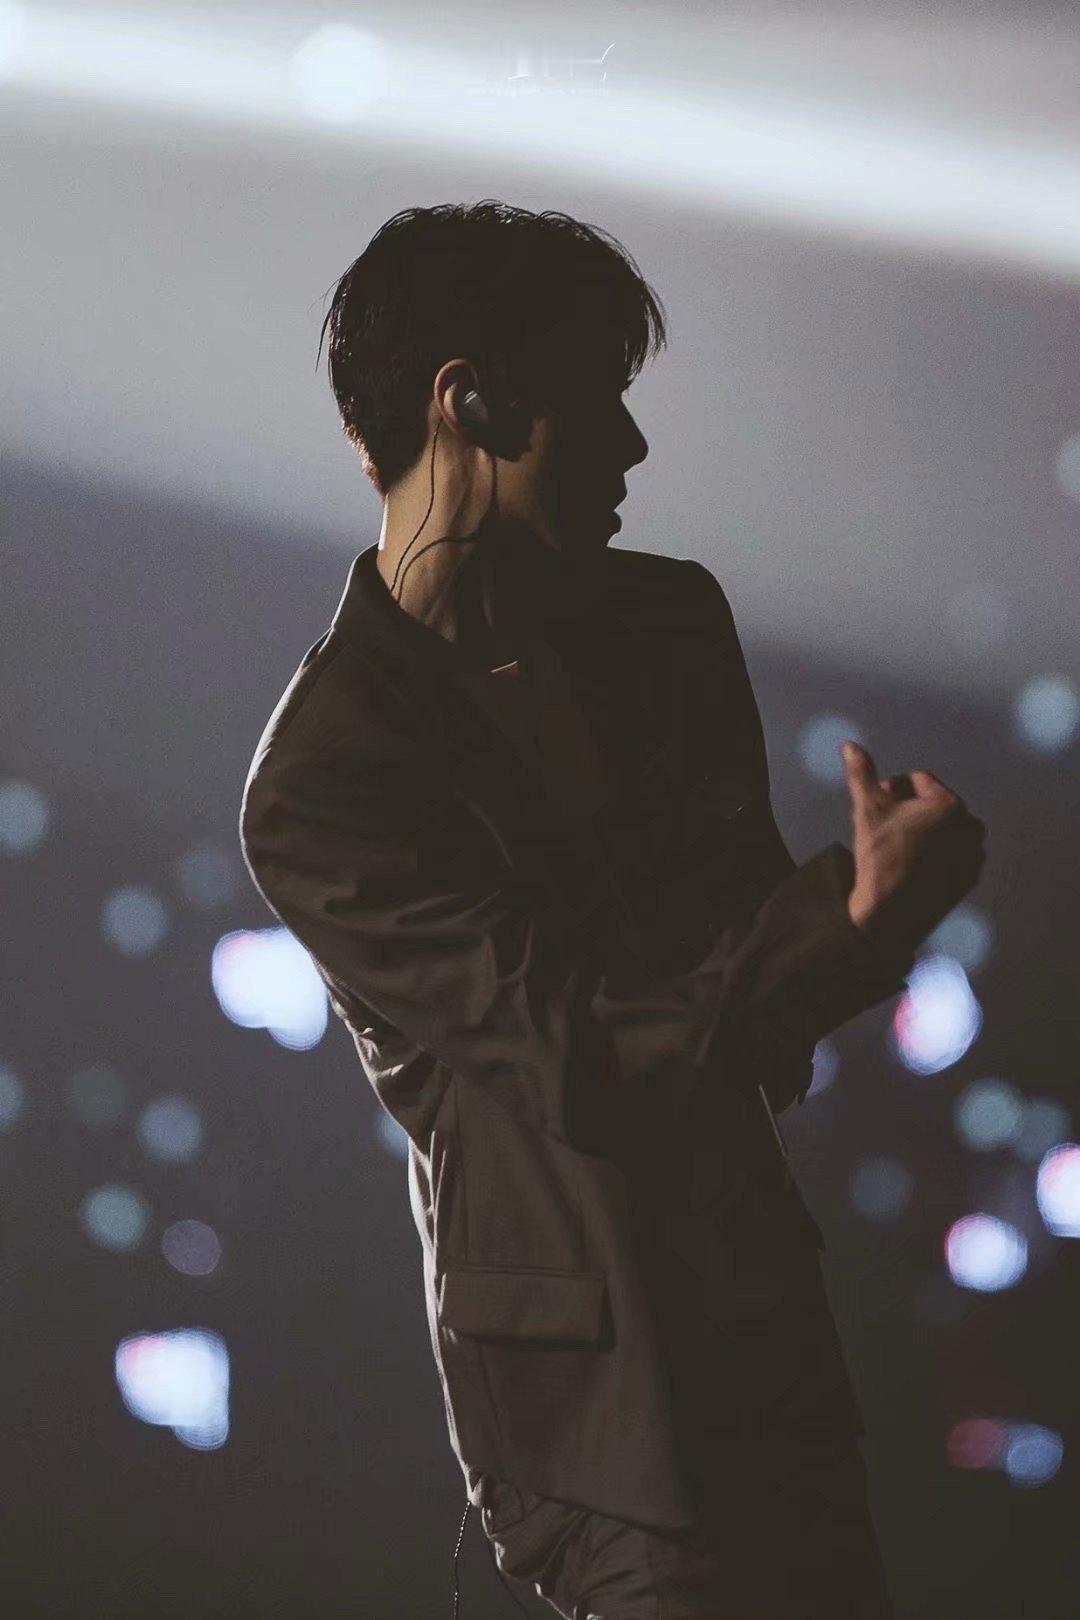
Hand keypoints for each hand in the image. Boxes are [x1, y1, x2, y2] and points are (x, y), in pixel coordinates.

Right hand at [840, 740, 986, 958]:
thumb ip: (861, 773)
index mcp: (950, 804)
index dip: (892, 790)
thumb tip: (849, 745)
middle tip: (886, 831)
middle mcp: (970, 826)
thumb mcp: (867, 810)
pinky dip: (936, 855)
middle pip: (932, 804)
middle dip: (909, 811)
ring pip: (943, 829)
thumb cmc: (881, 859)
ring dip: (924, 832)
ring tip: (899, 850)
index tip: (878, 810)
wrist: (891, 915)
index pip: (917, 780)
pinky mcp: (970, 878)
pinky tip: (913, 868)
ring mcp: (973, 855)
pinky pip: (952, 854)